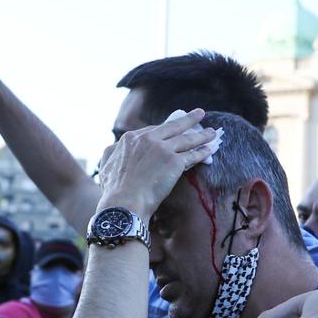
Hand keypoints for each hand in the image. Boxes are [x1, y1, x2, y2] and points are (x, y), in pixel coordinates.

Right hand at [96, 109, 216, 218]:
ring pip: (186, 139)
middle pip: (173, 127)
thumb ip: (111, 154)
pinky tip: (210, 149)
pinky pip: (192, 156)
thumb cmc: (113, 190)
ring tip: (212, 132)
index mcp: (130, 139)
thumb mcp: (106, 165)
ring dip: (202, 135)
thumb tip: (113, 149)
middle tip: (199, 113)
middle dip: (188, 119)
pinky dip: (203, 152)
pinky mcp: (173, 162)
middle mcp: (147, 139)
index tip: (175, 128)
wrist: (123, 203)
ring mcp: (162, 149)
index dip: (166, 130)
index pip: (153, 130)